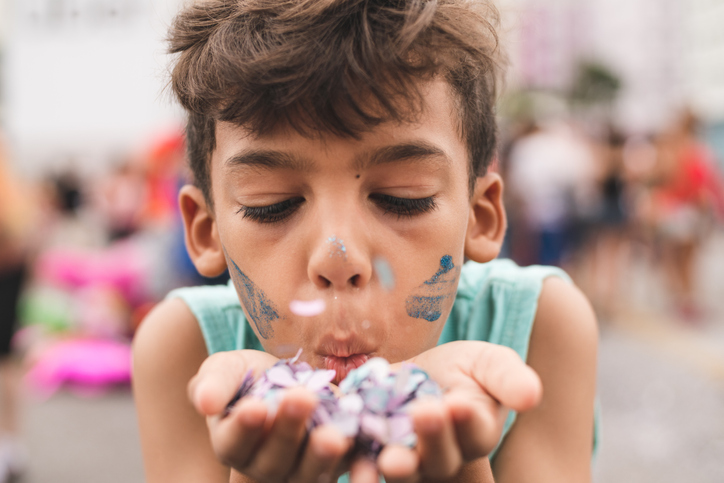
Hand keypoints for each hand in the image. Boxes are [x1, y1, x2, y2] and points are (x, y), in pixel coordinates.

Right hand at [188, 350, 351, 482]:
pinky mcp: (337, 463)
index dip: (244, 429)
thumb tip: (204, 402)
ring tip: (333, 434)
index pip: (233, 444)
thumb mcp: (227, 368)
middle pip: (273, 461)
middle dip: (287, 432)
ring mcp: (301, 469)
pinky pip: (346, 469)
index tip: (255, 407)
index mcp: (233, 444)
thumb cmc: (249, 375)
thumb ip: (214, 383)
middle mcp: (265, 465)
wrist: (292, 377)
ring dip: (320, 455)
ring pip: (307, 473)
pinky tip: (360, 443)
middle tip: (301, 399)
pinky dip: (356, 466)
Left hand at [357, 341, 541, 482]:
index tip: (459, 403)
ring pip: (402, 470)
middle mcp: (443, 455)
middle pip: (439, 457)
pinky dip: (353, 458)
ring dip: (394, 467)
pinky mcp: (370, 448)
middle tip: (424, 414)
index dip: (468, 423)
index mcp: (476, 433)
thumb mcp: (490, 362)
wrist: (423, 371)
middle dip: (432, 439)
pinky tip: (339, 446)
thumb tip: (532, 394)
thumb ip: (509, 378)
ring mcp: (406, 457)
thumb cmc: (467, 369)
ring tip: (387, 457)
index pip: (476, 434)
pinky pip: (362, 459)